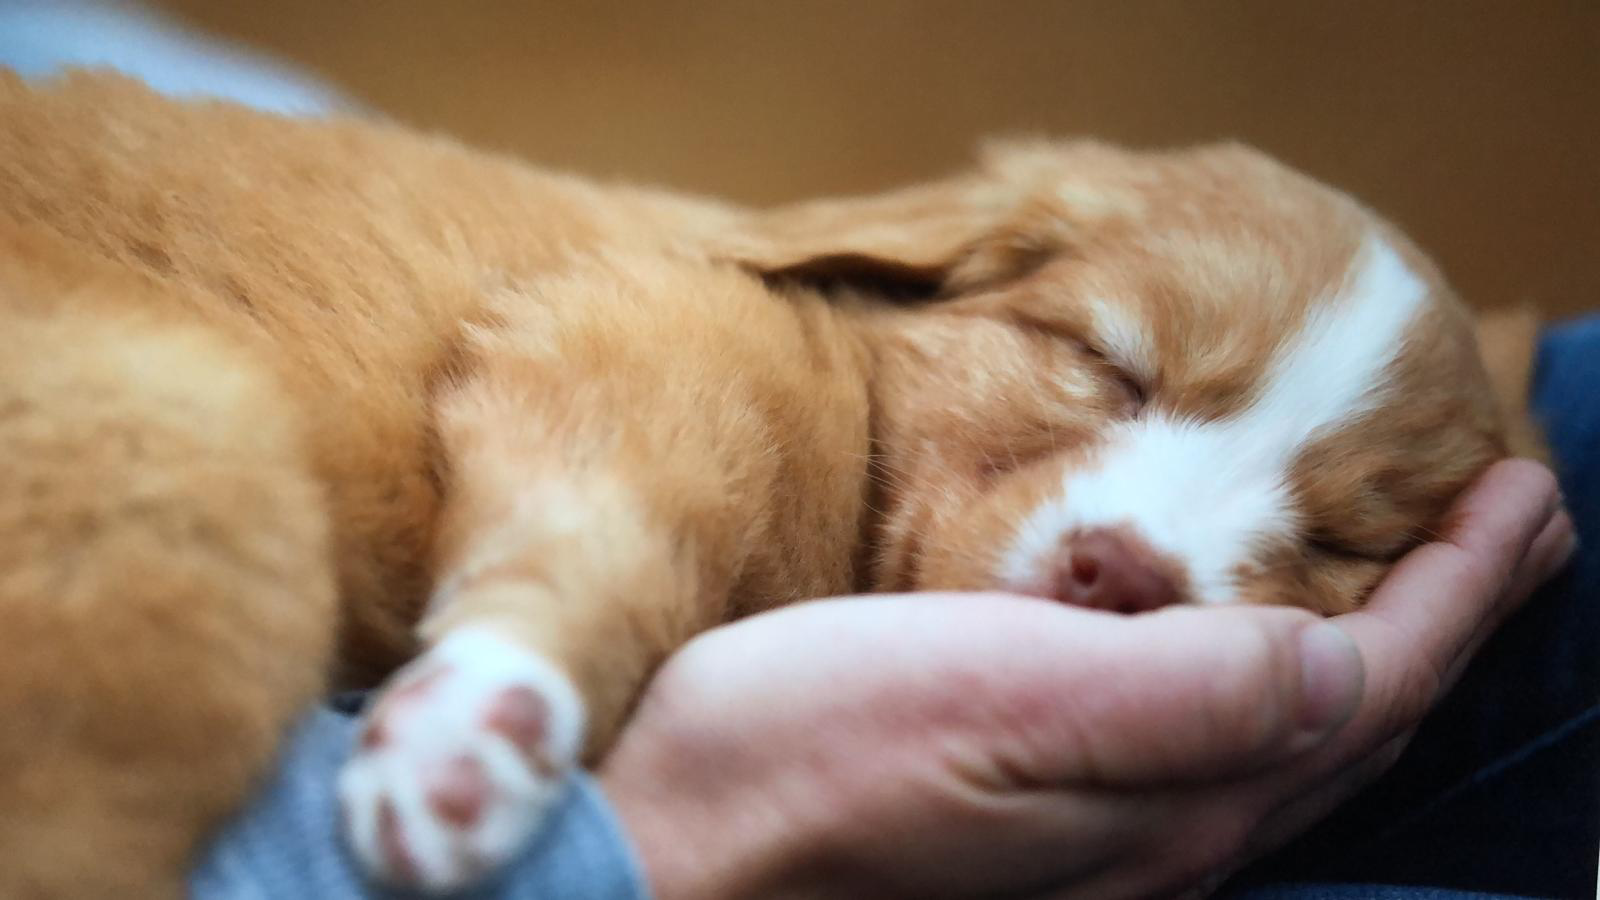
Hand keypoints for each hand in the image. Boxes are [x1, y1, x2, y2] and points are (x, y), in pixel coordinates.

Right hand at [599, 459, 1572, 898]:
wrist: (664, 839)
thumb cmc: (805, 758)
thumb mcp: (997, 705)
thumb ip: (1183, 698)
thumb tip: (1335, 659)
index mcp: (1165, 805)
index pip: (1366, 688)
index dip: (1461, 594)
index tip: (1525, 491)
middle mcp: (1153, 840)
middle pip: (1344, 725)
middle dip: (1443, 621)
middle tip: (1510, 520)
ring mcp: (1092, 839)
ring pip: (1281, 739)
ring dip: (1367, 650)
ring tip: (1417, 575)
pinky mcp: (1030, 813)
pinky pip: (1202, 746)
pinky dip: (1266, 678)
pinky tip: (1251, 641)